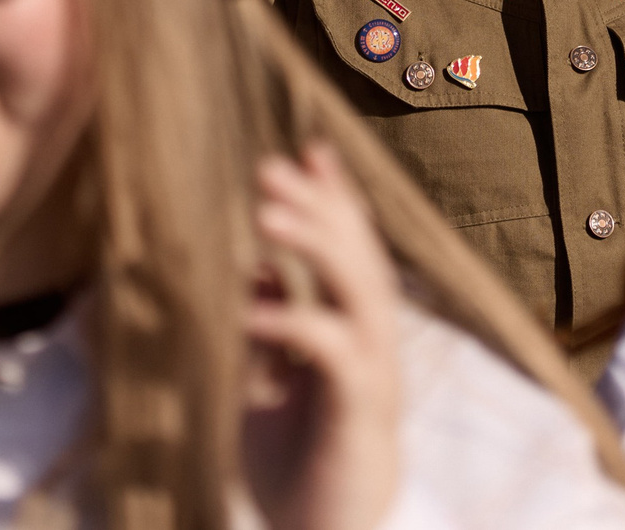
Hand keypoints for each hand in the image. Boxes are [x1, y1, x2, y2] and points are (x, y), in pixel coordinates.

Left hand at [239, 143, 404, 529]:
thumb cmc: (301, 474)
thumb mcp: (269, 390)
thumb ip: (269, 334)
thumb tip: (254, 275)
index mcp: (354, 336)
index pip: (350, 252)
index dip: (333, 200)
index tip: (306, 151)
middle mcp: (373, 346)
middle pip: (358, 256)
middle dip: (320, 205)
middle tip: (271, 165)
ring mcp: (373, 376)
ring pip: (358, 289)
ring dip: (315, 245)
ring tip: (264, 214)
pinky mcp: (358, 411)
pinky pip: (332, 351)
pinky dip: (293, 321)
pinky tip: (250, 309)